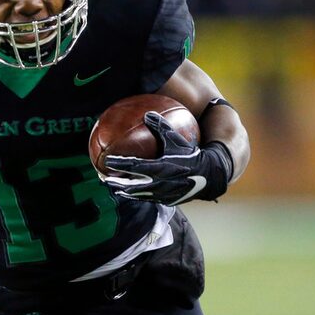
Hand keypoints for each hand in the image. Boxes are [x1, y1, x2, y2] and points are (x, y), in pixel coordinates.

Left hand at [102, 111, 232, 205]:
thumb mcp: (177, 140)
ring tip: (114, 187)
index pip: (133, 166)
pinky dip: (137, 195)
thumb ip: (162, 127)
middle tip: (104, 178)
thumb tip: (148, 113)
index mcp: (160, 168)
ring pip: (138, 195)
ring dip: (124, 191)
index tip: (107, 160)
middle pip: (131, 185)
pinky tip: (131, 192)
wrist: (210, 176)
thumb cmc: (192, 154)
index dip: (119, 163)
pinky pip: (147, 198)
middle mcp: (159, 184)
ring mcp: (162, 194)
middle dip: (116, 182)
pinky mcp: (166, 201)